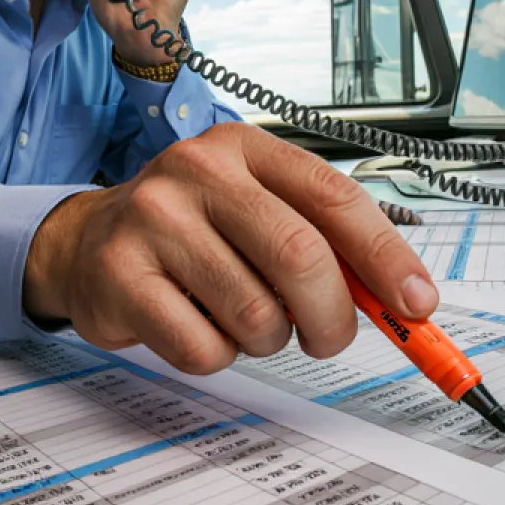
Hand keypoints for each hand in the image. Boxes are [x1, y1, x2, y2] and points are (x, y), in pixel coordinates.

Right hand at [24, 123, 439, 374]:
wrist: (87, 243)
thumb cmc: (192, 232)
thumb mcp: (258, 211)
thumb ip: (326, 244)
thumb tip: (405, 301)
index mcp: (244, 147)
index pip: (334, 198)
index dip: (385, 257)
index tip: (417, 303)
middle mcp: (197, 171)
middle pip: (301, 257)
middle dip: (332, 317)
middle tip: (329, 339)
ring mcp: (152, 220)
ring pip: (256, 314)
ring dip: (268, 340)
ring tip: (241, 318)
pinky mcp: (120, 276)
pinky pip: (204, 348)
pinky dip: (218, 357)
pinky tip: (196, 326)